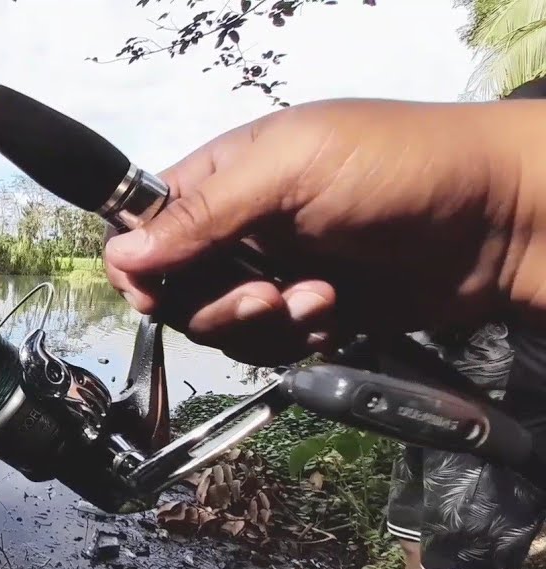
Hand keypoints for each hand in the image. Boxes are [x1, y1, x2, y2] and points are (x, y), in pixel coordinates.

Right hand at [105, 98, 545, 365]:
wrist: (501, 223)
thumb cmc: (400, 168)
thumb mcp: (292, 170)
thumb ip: (203, 213)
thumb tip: (120, 253)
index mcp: (226, 175)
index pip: (144, 224)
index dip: (141, 264)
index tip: (157, 292)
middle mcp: (240, 228)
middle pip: (176, 288)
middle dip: (214, 303)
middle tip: (266, 296)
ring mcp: (274, 273)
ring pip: (219, 325)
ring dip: (262, 323)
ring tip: (320, 299)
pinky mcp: (309, 315)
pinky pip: (266, 347)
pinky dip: (294, 340)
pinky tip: (335, 316)